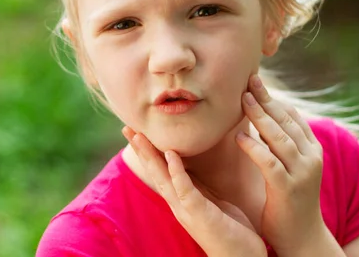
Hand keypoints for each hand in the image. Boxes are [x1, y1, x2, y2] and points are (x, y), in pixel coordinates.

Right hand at [122, 127, 266, 256]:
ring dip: (150, 156)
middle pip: (155, 171)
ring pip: (163, 178)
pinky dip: (176, 171)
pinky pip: (185, 189)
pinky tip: (171, 154)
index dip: (147, 150)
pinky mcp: (200, 215)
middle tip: (126, 127)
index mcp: (182, 199)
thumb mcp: (212, 202)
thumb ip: (199, 187)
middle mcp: (179, 204)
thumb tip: (194, 169)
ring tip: (139, 136)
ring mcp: (187, 210)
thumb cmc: (232, 231)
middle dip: (140, 149)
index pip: (160, 170)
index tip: (136, 131)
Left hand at [236, 74, 325, 254]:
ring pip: (279, 138)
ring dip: (260, 117)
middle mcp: (311, 158)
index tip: (254, 81)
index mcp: (312, 150)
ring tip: (242, 100)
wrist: (302, 236)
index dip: (274, 98)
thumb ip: (282, 143)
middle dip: (266, 99)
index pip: (293, 116)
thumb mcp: (291, 166)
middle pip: (286, 122)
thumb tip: (264, 116)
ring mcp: (301, 173)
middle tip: (249, 80)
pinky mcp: (287, 189)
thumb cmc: (291, 197)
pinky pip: (269, 163)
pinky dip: (254, 147)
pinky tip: (239, 136)